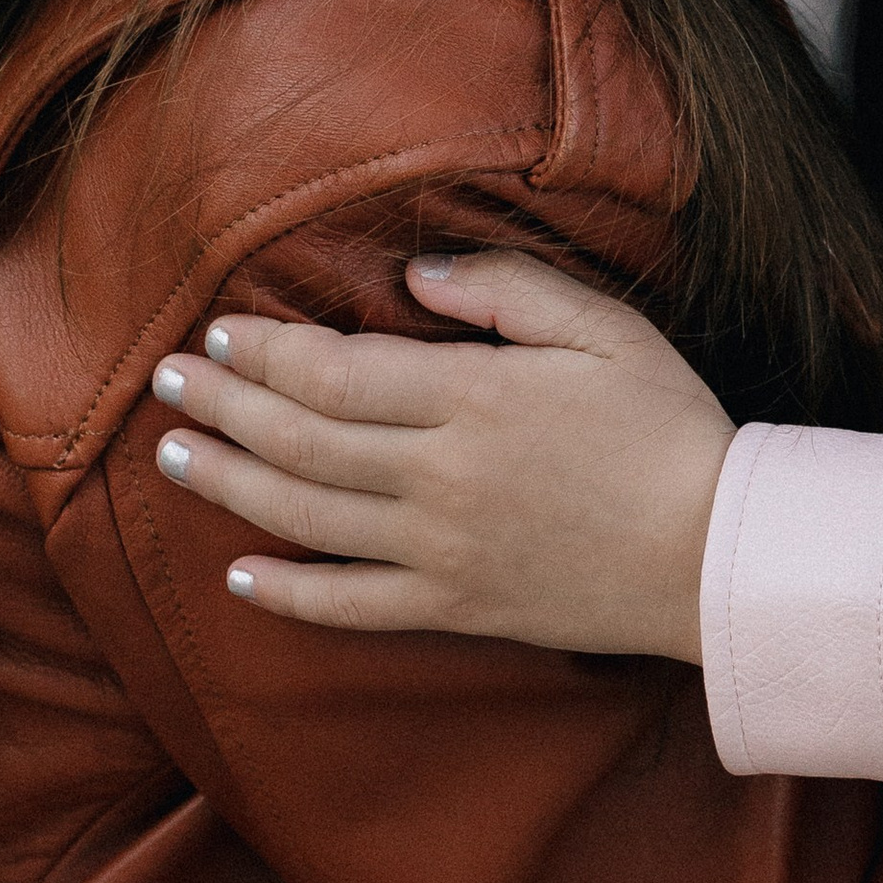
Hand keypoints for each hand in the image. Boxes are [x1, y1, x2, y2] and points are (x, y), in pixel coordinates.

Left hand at [150, 254, 735, 655]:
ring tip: (173, 456)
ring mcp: (441, 550)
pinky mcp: (456, 606)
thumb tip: (410, 275)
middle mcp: (440, 477)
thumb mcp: (603, 325)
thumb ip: (504, 288)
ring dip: (231, 483)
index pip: (336, 372)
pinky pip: (351, 606)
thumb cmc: (668, 424)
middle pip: (302, 439)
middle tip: (165, 381)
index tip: (219, 332)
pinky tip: (238, 574)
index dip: (266, 352)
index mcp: (473, 398)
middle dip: (225, 406)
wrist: (716, 551)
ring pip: (306, 517)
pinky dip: (287, 594)